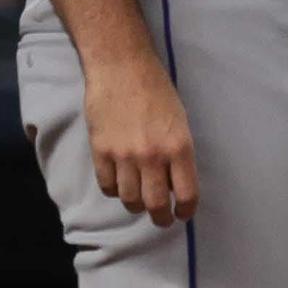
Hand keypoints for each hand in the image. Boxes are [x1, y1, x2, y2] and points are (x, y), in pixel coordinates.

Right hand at [84, 53, 199, 227]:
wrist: (122, 69)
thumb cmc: (157, 91)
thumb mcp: (180, 122)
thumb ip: (178, 153)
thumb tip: (175, 181)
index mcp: (179, 147)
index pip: (186, 193)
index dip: (185, 210)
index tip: (183, 214)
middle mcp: (152, 156)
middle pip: (155, 204)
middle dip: (161, 218)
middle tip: (162, 219)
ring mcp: (124, 155)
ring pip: (129, 199)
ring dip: (136, 206)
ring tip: (140, 203)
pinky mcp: (100, 151)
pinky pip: (107, 185)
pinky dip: (114, 191)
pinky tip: (120, 185)